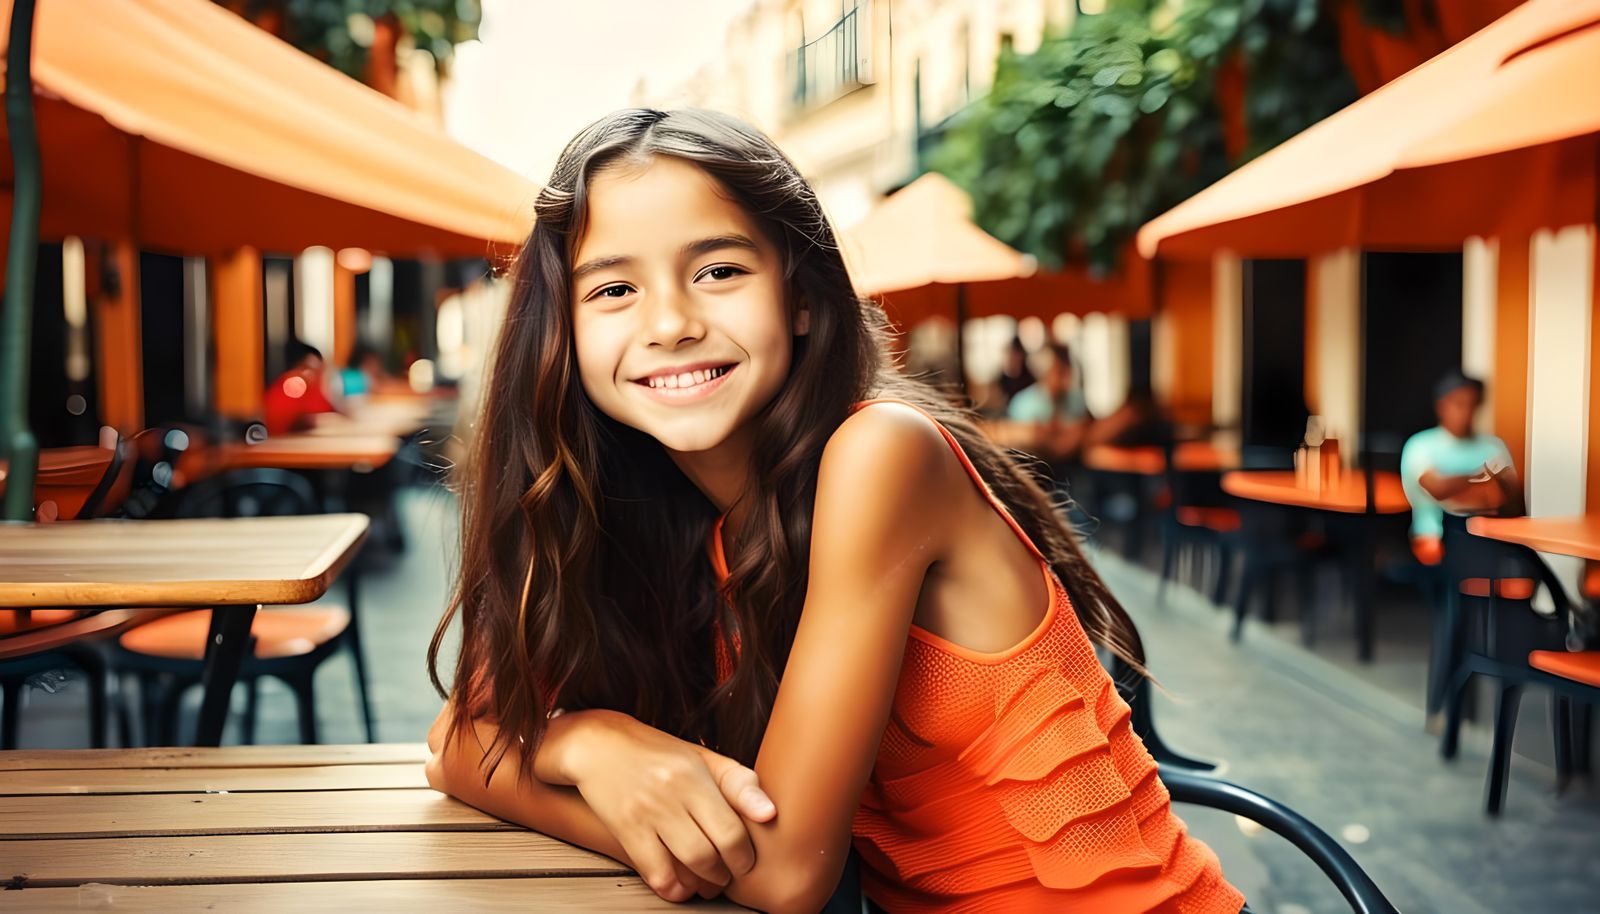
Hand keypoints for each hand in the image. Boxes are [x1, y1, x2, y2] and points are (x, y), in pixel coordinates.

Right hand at [541, 710, 775, 901]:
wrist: (598, 746)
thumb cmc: (656, 753)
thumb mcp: (702, 757)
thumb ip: (739, 783)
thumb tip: (770, 813)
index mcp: (695, 774)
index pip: (732, 828)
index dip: (745, 855)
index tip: (746, 860)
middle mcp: (672, 794)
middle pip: (712, 852)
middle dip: (727, 873)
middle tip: (729, 874)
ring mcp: (647, 814)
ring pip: (687, 865)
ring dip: (704, 884)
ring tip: (708, 882)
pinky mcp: (626, 831)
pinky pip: (656, 873)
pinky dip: (674, 888)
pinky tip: (681, 884)